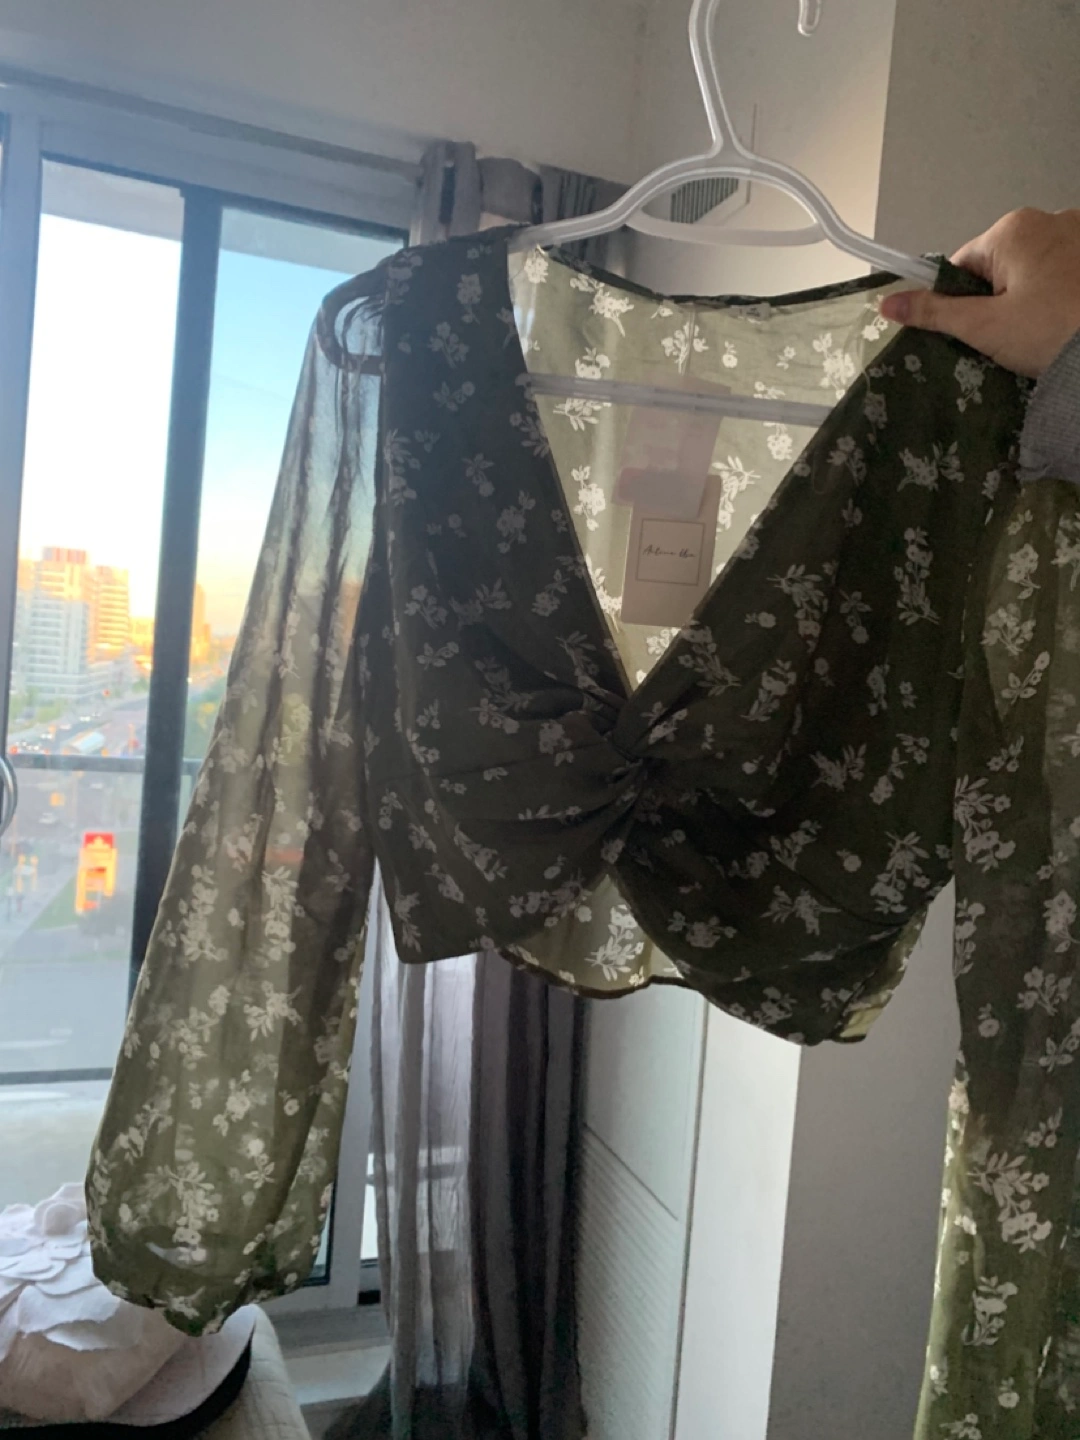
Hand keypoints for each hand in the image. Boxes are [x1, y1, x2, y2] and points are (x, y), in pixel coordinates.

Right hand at [879, 208, 1079, 377]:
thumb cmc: (1048, 332)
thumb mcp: (984, 326)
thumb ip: (934, 312)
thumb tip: (885, 303)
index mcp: (1013, 229)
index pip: (963, 264)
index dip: (959, 301)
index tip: (975, 329)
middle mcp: (1049, 217)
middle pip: (1000, 264)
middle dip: (999, 298)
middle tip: (1012, 335)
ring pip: (1034, 266)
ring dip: (1032, 294)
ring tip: (1043, 328)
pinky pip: (1064, 267)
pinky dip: (1060, 290)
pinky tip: (1065, 316)